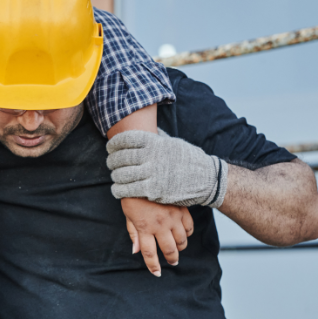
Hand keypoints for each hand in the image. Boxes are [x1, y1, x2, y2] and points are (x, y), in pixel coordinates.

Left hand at [107, 130, 227, 208]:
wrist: (207, 179)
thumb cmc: (189, 159)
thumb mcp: (173, 142)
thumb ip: (157, 137)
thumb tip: (146, 127)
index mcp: (155, 142)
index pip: (126, 139)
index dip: (114, 143)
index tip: (110, 147)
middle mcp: (152, 156)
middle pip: (121, 157)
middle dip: (112, 161)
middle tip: (110, 163)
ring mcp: (152, 173)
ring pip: (123, 174)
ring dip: (115, 176)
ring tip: (115, 176)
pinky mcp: (153, 190)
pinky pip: (129, 190)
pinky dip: (119, 190)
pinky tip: (117, 190)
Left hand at [121, 198, 193, 275]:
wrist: (147, 174)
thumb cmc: (134, 195)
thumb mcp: (128, 214)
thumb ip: (133, 233)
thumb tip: (135, 251)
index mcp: (144, 227)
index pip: (148, 253)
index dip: (153, 266)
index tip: (157, 273)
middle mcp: (160, 225)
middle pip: (169, 250)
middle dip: (171, 259)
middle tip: (172, 262)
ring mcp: (173, 218)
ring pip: (182, 241)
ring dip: (180, 248)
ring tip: (177, 248)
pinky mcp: (182, 210)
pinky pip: (189, 228)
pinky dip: (188, 234)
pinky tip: (183, 234)